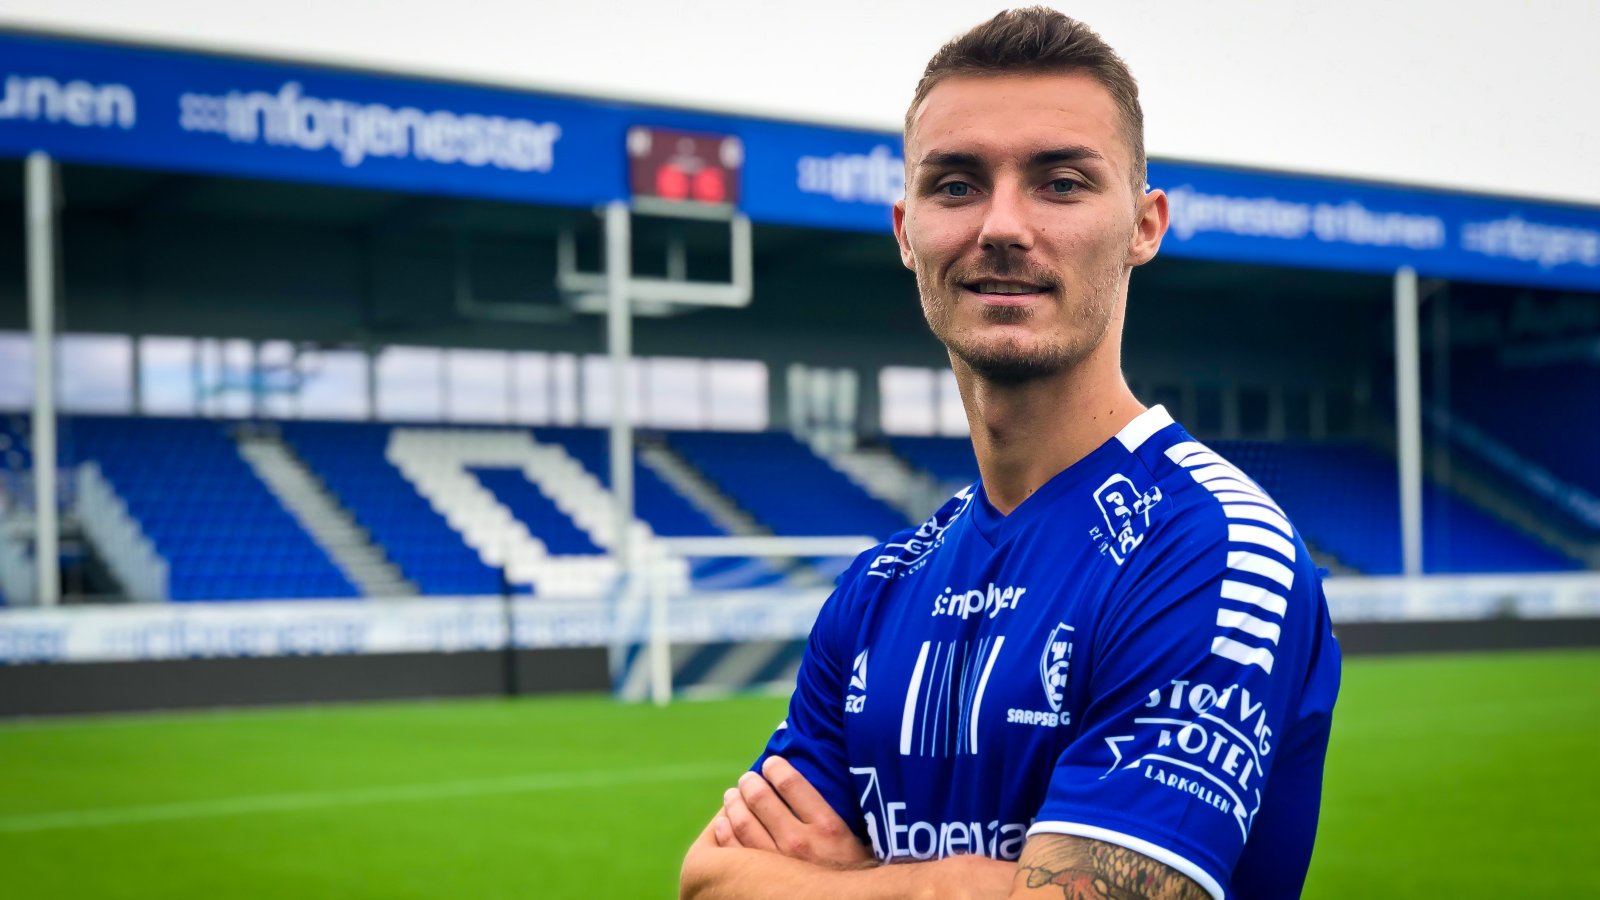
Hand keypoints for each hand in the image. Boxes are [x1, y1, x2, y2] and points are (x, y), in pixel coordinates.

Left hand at [713, 756, 874, 869]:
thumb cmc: (854, 871)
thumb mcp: (852, 837)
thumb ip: (831, 812)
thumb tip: (809, 782)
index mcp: (826, 826)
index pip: (790, 784)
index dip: (776, 768)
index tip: (771, 764)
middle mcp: (799, 842)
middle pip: (760, 799)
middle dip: (749, 783)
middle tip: (747, 779)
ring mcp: (778, 863)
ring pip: (743, 822)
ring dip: (733, 803)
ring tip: (732, 795)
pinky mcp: (762, 880)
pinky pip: (735, 850)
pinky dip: (725, 832)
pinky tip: (723, 822)